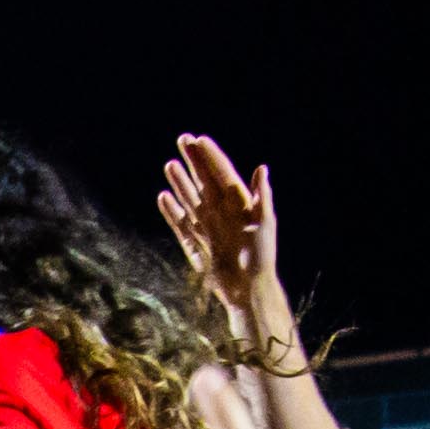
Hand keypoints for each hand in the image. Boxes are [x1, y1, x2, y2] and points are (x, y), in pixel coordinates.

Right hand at [154, 132, 284, 331]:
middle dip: (194, 160)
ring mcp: (207, 226)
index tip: (200, 140)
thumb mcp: (265, 223)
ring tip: (170, 164)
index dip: (212, 156)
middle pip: (204, 180)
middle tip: (183, 139)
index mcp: (239, 203)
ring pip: (190, 198)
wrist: (247, 289)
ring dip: (181, 182)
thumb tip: (261, 169)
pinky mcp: (195, 244)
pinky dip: (172, 211)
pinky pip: (180, 223)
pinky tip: (164, 197)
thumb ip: (262, 197)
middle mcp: (221, 211)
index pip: (223, 173)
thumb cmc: (261, 257)